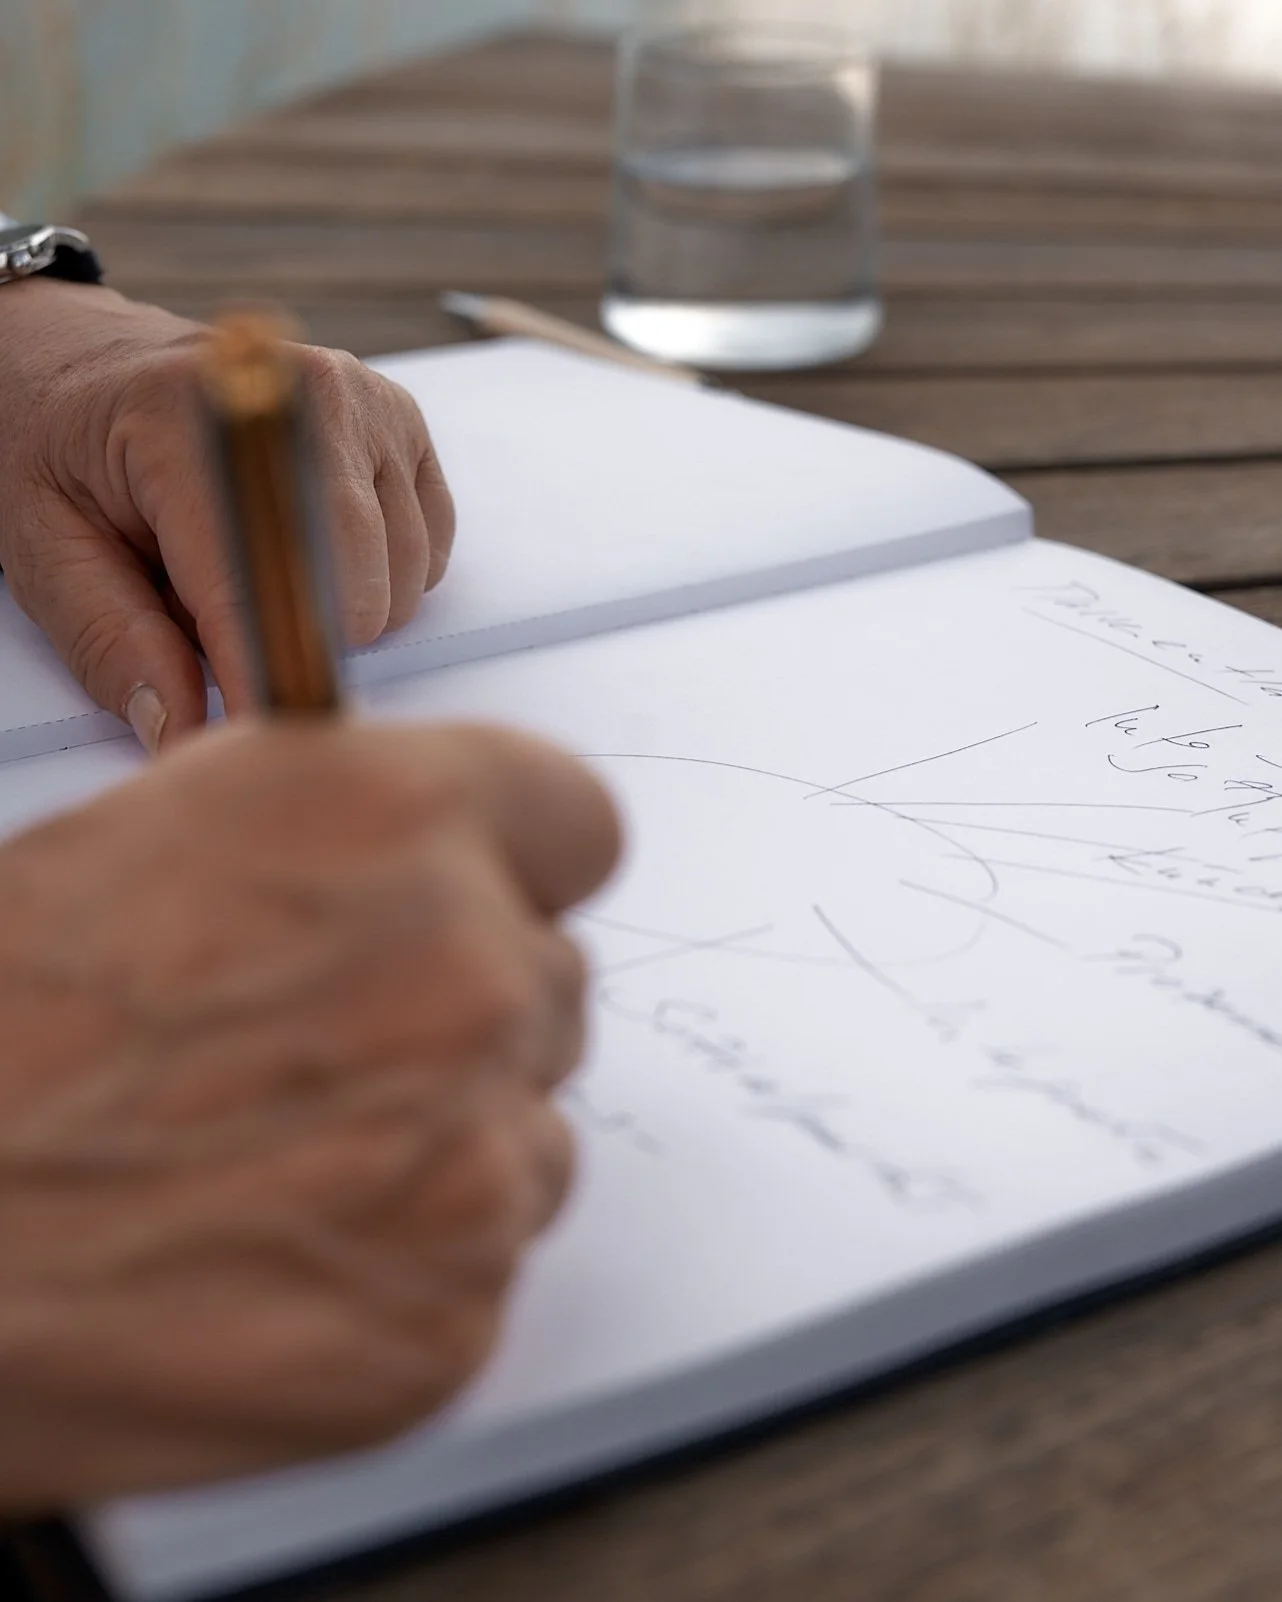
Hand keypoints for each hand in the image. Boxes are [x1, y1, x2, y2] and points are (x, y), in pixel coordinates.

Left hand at [0, 278, 453, 752]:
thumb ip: (111, 642)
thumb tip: (182, 732)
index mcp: (188, 419)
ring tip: (258, 574)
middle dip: (293, 641)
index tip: (249, 739)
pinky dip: (380, 579)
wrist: (93, 363)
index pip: (255, 585)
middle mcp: (301, 397)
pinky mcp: (403, 422)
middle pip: (353, 596)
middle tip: (219, 623)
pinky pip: (427, 556)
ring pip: (398, 587)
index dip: (256, 678)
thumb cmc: (64, 450)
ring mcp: (364, 405)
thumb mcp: (45, 546)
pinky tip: (315, 551)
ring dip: (338, 614)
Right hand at [0, 720, 618, 1507]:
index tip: (492, 900)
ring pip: (532, 1130)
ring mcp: (473, 1154)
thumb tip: (441, 852)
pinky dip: (410, 1263)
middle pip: (553, 985)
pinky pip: (487, 1260)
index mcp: (392, 817)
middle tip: (328, 1057)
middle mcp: (465, 971)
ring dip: (447, 1144)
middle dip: (466, 1013)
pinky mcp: (453, 1314)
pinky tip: (282, 1256)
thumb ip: (347, 828)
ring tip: (282, 1164)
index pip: (576, 822)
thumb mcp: (163, 836)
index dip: (522, 868)